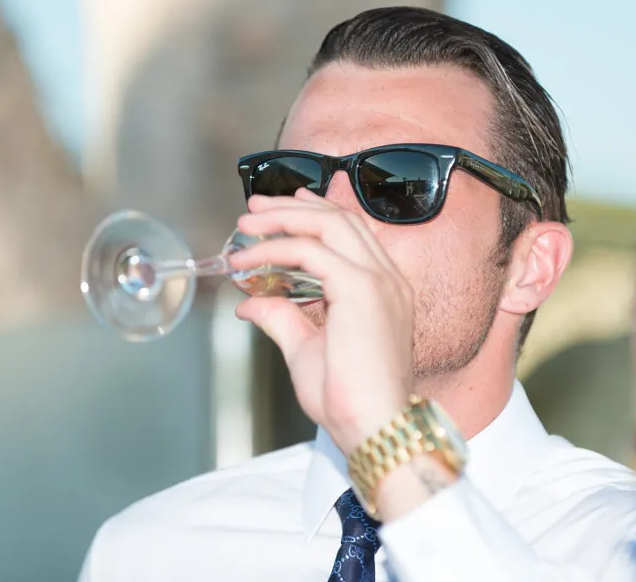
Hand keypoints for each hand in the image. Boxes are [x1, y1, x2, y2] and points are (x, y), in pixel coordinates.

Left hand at [229, 188, 413, 455]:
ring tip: (248, 223)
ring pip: (329, 225)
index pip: (351, 232)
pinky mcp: (361, 290)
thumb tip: (251, 302)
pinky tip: (249, 260)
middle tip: (254, 209)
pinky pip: (312, 252)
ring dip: (284, 218)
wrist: (372, 428)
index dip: (316, 212)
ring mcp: (379, 281)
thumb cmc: (348, 400)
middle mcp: (387, 278)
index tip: (284, 206)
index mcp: (383, 289)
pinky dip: (277, 249)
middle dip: (292, 207)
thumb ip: (283, 318)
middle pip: (339, 219)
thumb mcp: (306, 350)